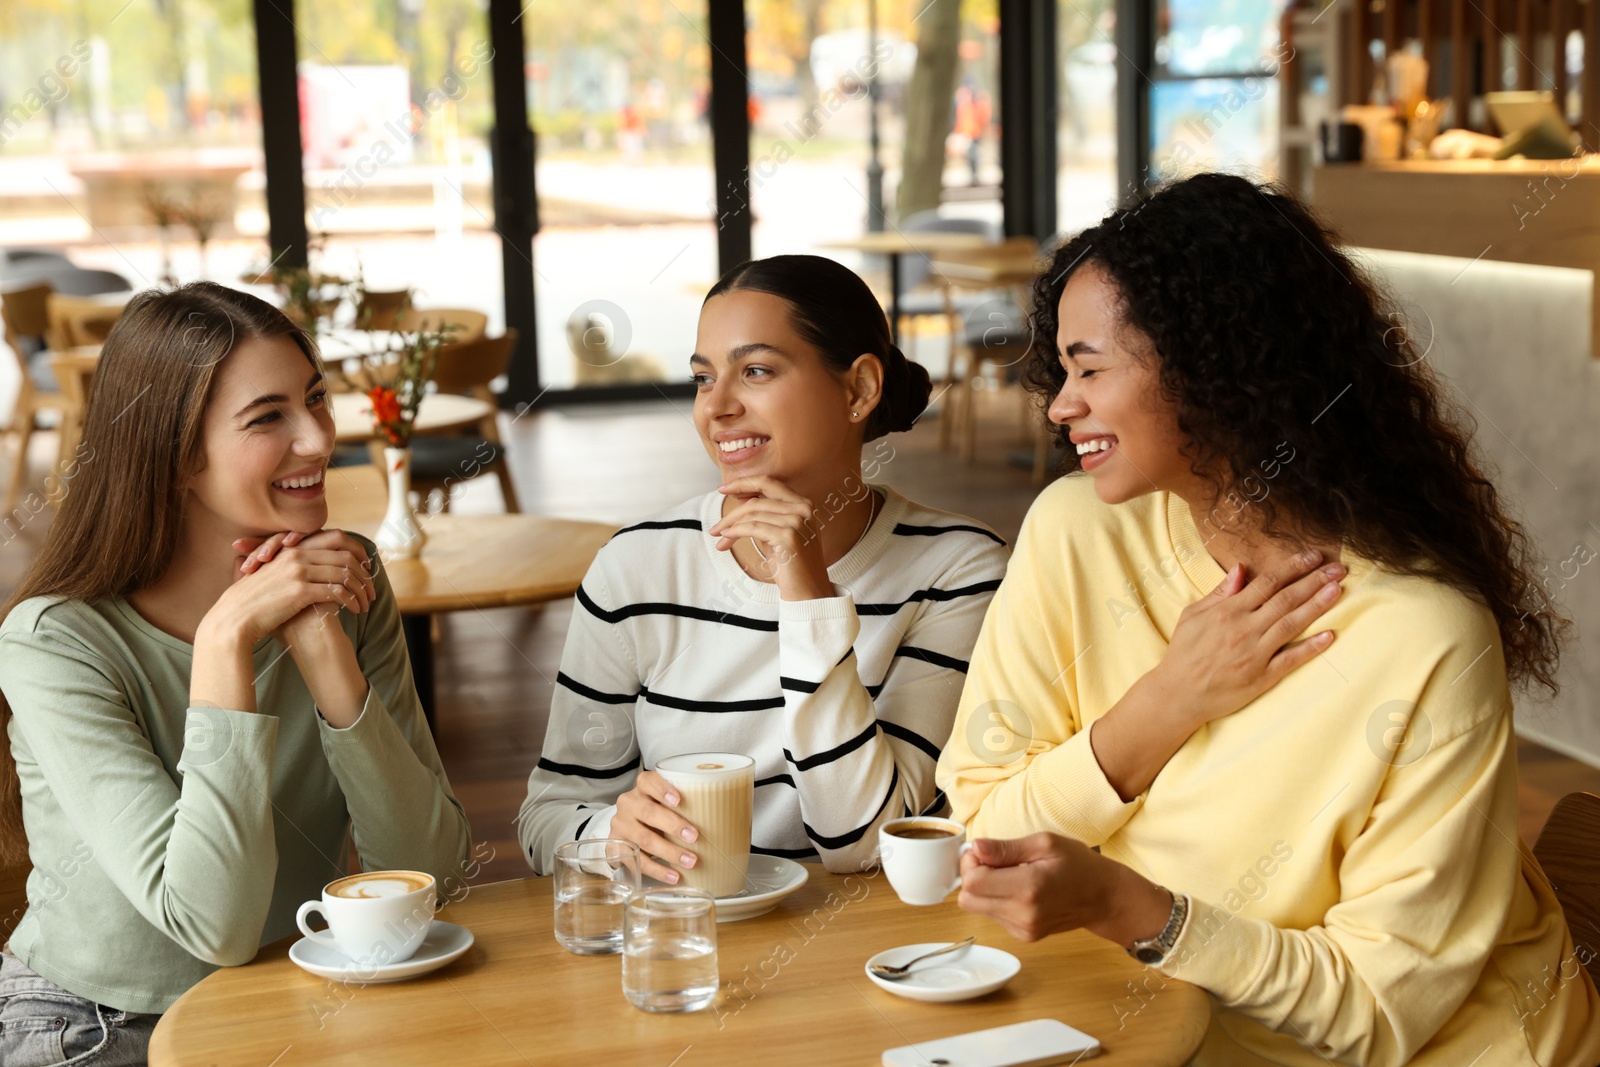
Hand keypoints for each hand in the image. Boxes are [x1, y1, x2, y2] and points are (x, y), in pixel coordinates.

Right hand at [201, 530, 375, 648]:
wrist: (233, 620)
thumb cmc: (252, 602)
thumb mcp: (269, 575)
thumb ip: (287, 566)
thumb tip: (312, 568)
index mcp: (292, 549)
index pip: (336, 538)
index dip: (356, 551)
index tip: (366, 568)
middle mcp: (296, 556)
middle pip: (346, 556)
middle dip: (364, 574)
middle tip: (372, 590)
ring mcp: (298, 572)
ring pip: (345, 574)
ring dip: (361, 590)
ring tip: (367, 604)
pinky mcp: (300, 591)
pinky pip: (336, 592)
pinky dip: (351, 601)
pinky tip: (355, 610)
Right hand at [611, 771, 700, 883]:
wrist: (627, 827)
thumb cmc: (655, 812)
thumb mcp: (664, 803)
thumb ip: (685, 805)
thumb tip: (722, 817)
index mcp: (642, 788)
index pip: (648, 781)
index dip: (663, 789)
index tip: (679, 800)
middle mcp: (629, 803)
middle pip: (648, 812)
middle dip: (673, 825)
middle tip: (694, 836)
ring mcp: (620, 825)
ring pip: (643, 839)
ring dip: (669, 852)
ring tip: (690, 861)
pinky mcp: (616, 846)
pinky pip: (637, 860)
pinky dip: (657, 870)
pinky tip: (673, 875)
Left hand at [706, 475, 834, 599]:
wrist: (808, 591)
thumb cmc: (791, 564)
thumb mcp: (778, 533)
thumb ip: (765, 515)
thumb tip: (740, 497)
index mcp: (803, 504)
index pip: (769, 483)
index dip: (744, 483)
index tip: (723, 488)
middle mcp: (803, 509)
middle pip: (757, 499)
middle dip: (731, 510)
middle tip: (715, 523)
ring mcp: (797, 521)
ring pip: (752, 513)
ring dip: (729, 525)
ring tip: (718, 536)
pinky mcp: (788, 536)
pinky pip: (752, 528)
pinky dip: (735, 532)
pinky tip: (725, 538)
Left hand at [958, 833, 1171, 947]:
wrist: (1104, 898)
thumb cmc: (1079, 865)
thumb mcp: (1045, 844)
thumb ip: (1006, 849)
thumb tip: (975, 847)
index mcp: (1028, 888)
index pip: (972, 883)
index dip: (971, 863)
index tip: (985, 851)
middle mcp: (1022, 915)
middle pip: (967, 899)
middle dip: (972, 876)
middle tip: (993, 860)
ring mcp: (1023, 930)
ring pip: (977, 908)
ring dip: (985, 889)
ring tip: (1012, 874)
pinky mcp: (1024, 936)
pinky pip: (993, 916)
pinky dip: (997, 900)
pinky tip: (1019, 889)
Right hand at [1153, 551, 1344, 728]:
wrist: (1178, 694)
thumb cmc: (1184, 653)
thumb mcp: (1192, 615)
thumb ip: (1219, 592)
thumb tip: (1240, 568)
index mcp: (1228, 611)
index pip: (1267, 582)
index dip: (1293, 567)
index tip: (1313, 556)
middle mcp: (1244, 629)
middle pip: (1285, 599)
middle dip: (1314, 581)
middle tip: (1337, 569)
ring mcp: (1255, 654)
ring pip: (1292, 624)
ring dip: (1317, 606)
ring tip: (1337, 590)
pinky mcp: (1262, 677)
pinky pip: (1291, 660)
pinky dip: (1311, 648)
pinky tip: (1330, 636)